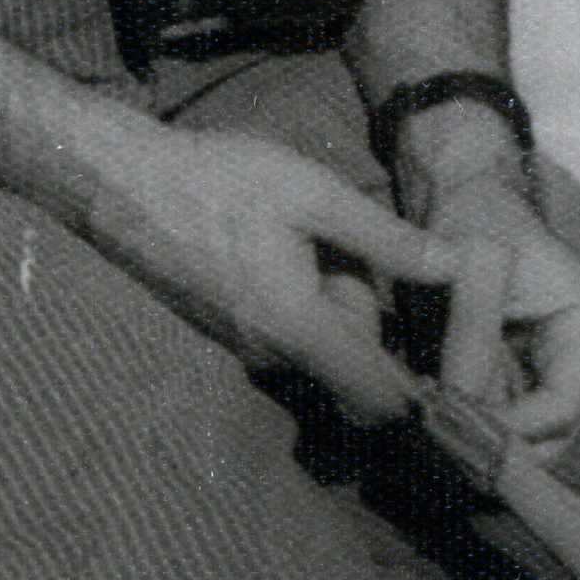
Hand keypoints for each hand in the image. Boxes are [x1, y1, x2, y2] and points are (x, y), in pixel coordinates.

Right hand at [71, 109, 457, 426]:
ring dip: (329, 295)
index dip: (419, 392)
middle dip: (363, 306)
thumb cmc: (220, 181)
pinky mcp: (225, 332)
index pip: (378, 399)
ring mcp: (242, 347)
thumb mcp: (314, 194)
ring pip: (319, 337)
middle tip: (342, 244)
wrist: (124, 184)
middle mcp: (270, 355)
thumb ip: (386, 240)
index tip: (444, 358)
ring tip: (303, 233)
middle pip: (352, 355)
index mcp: (298, 328)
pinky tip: (276, 241)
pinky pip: (286, 327)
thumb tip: (455, 267)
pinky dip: (298, 293)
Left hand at [424, 170, 579, 455]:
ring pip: (526, 441)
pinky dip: (469, 427)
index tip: (454, 424)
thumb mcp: (473, 267)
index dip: (509, 428)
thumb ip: (472, 328)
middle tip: (441, 440)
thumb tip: (458, 399)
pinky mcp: (520, 383)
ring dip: (481, 441)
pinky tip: (433, 419)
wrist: (461, 198)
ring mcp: (553, 376)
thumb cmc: (473, 221)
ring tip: (432, 430)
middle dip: (497, 444)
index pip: (559, 409)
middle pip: (549, 439)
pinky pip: (501, 425)